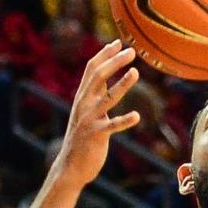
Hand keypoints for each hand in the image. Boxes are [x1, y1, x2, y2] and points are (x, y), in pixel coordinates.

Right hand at [51, 42, 141, 188]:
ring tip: (136, 72)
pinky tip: (136, 116)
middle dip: (115, 62)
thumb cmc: (83, 138)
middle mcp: (84, 104)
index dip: (104, 54)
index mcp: (82, 97)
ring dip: (122, 84)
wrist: (71, 165)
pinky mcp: (97, 135)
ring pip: (107, 97)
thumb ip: (95, 96)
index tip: (118, 42)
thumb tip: (106, 78)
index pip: (91, 69)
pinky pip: (112, 126)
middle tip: (131, 51)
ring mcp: (90, 119)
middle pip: (99, 76)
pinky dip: (124, 120)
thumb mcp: (87, 112)